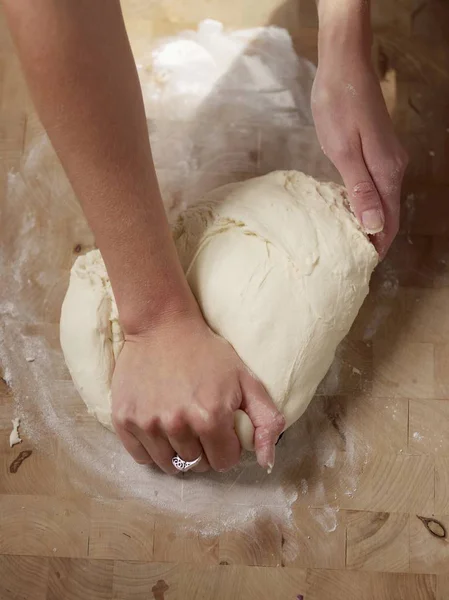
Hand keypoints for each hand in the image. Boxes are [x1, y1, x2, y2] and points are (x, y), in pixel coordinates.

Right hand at [111, 313, 284, 473]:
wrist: (162, 325)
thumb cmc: (207, 352)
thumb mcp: (246, 379)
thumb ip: (266, 421)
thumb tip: (267, 462)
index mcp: (211, 417)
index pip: (224, 462)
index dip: (227, 446)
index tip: (221, 426)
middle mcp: (177, 424)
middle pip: (196, 464)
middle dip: (203, 448)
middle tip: (199, 421)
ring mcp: (147, 423)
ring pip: (168, 464)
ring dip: (177, 451)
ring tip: (179, 424)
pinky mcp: (123, 419)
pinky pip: (141, 457)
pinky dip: (151, 450)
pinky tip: (158, 426)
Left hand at [311, 50, 407, 257]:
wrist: (344, 64)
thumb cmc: (339, 105)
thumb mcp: (344, 151)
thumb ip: (360, 189)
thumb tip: (375, 225)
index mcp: (387, 171)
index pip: (389, 220)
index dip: (379, 245)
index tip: (363, 265)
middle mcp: (394, 167)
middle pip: (389, 213)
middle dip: (374, 237)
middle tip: (350, 258)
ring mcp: (388, 157)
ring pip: (383, 199)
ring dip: (369, 220)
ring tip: (347, 240)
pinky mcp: (378, 149)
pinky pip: (376, 185)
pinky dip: (365, 202)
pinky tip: (348, 209)